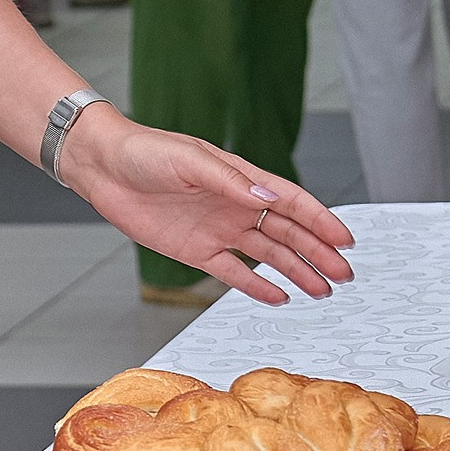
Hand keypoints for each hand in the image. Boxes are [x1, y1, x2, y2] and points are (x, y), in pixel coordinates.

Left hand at [58, 107, 352, 304]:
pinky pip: (233, 273)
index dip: (320, 220)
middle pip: (287, 233)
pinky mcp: (196, 251)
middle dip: (318, 253)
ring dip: (297, 271)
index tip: (345, 239)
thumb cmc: (146, 153)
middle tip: (344, 273)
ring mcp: (219, 230)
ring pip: (268, 256)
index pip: (291, 202)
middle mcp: (236, 206)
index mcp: (241, 179)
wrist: (104, 168)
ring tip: (322, 289)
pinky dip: (257, 286)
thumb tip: (267, 198)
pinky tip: (280, 296)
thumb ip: (231, 182)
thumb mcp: (192, 161)